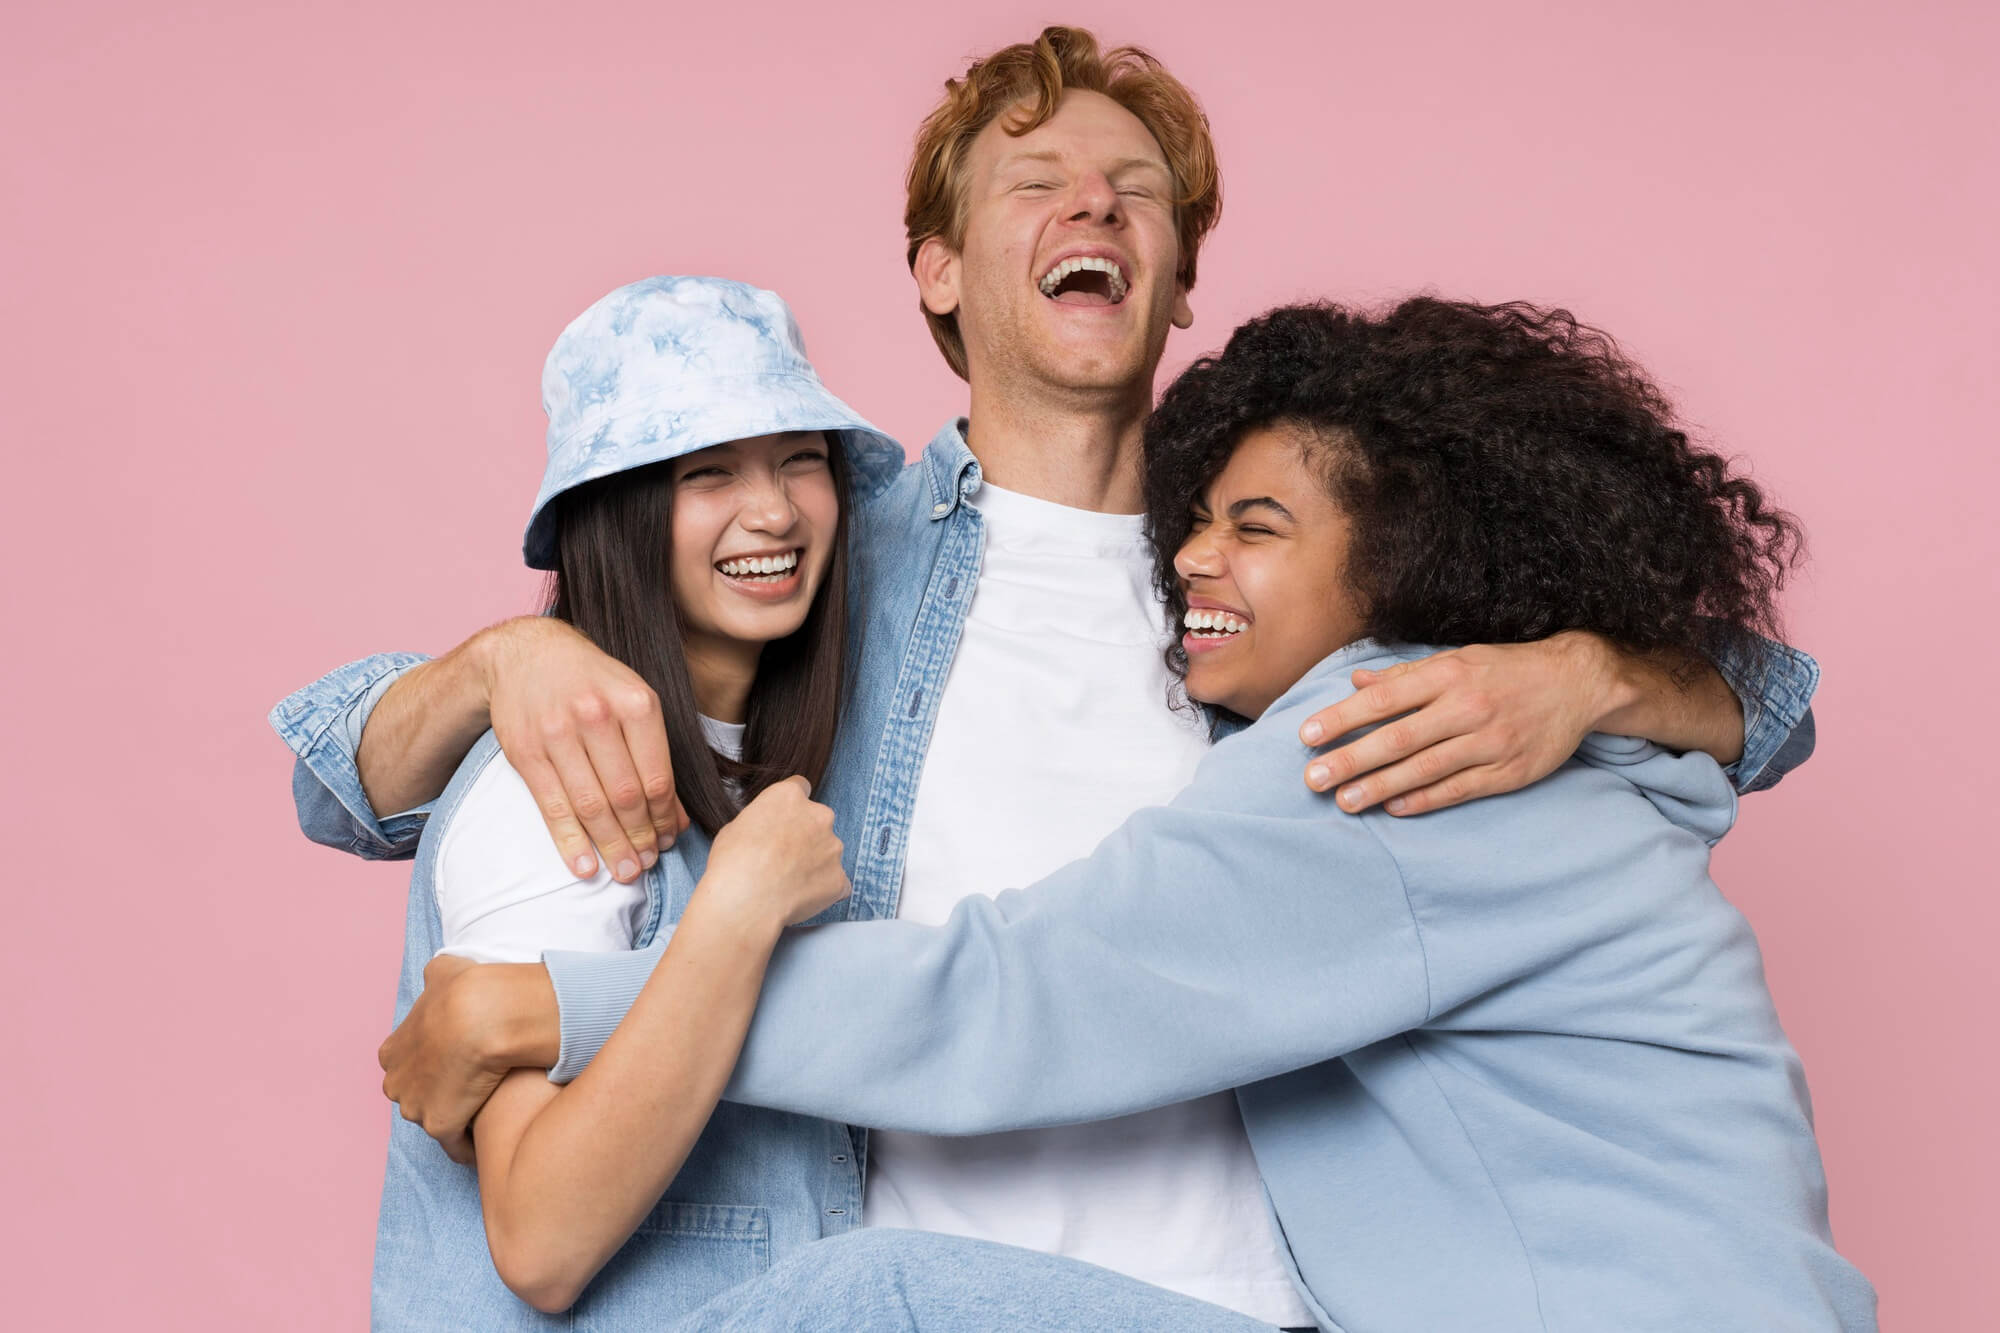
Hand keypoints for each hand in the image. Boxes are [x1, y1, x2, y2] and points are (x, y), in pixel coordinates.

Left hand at [379, 955, 528, 1163]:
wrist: (481, 1016)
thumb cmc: (466, 991)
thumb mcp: (443, 971)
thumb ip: (437, 978)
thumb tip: (439, 977)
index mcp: (393, 1051)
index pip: (408, 1065)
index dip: (435, 1062)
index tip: (460, 1059)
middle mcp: (396, 1083)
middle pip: (417, 1095)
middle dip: (441, 1092)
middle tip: (476, 1082)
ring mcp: (415, 1108)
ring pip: (436, 1118)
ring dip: (458, 1116)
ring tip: (489, 1109)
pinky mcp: (439, 1127)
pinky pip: (455, 1145)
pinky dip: (469, 1145)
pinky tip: (489, 1138)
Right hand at [479, 617, 689, 884]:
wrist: (527, 653)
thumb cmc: (592, 682)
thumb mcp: (633, 700)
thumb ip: (656, 755)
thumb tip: (678, 820)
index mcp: (635, 702)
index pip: (657, 776)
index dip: (665, 818)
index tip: (668, 842)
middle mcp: (597, 715)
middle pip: (626, 796)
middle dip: (641, 839)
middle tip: (647, 866)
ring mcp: (558, 733)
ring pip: (591, 805)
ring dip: (611, 847)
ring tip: (625, 873)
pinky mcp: (526, 751)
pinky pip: (552, 806)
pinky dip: (570, 842)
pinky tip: (585, 866)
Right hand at [703, 777, 849, 928]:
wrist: (745, 900)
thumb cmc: (732, 863)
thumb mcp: (735, 827)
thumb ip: (762, 821)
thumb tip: (765, 831)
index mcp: (790, 797)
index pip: (800, 788)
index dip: (790, 807)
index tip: (783, 821)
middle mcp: (819, 815)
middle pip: (818, 820)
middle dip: (806, 835)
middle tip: (783, 858)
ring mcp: (833, 847)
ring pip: (828, 852)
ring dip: (814, 863)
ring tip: (787, 883)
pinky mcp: (840, 878)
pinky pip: (837, 882)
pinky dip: (824, 889)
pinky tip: (801, 898)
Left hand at [1298, 633, 1615, 815]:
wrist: (1578, 682)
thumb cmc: (1506, 669)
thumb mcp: (1457, 660)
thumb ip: (1405, 676)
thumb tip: (1355, 682)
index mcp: (1449, 675)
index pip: (1384, 700)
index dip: (1343, 718)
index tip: (1308, 735)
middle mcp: (1468, 707)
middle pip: (1399, 739)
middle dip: (1351, 760)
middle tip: (1313, 779)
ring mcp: (1491, 742)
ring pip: (1425, 769)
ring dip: (1380, 787)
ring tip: (1344, 801)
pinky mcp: (1511, 771)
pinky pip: (1459, 789)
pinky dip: (1424, 800)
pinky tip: (1394, 807)